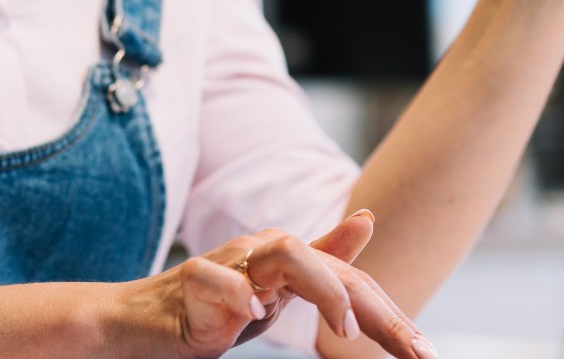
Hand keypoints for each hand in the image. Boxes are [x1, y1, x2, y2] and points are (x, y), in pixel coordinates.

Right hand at [111, 210, 435, 358]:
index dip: (391, 315)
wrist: (138, 321)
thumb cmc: (211, 310)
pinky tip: (253, 314)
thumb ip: (323, 263)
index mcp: (290, 257)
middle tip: (413, 350)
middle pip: (333, 267)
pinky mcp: (190, 281)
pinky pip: (216, 279)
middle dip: (377, 310)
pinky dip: (235, 293)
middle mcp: (265, 251)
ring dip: (323, 288)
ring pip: (286, 253)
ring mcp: (229, 262)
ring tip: (345, 332)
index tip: (424, 352)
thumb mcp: (277, 295)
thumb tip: (367, 218)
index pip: (353, 281)